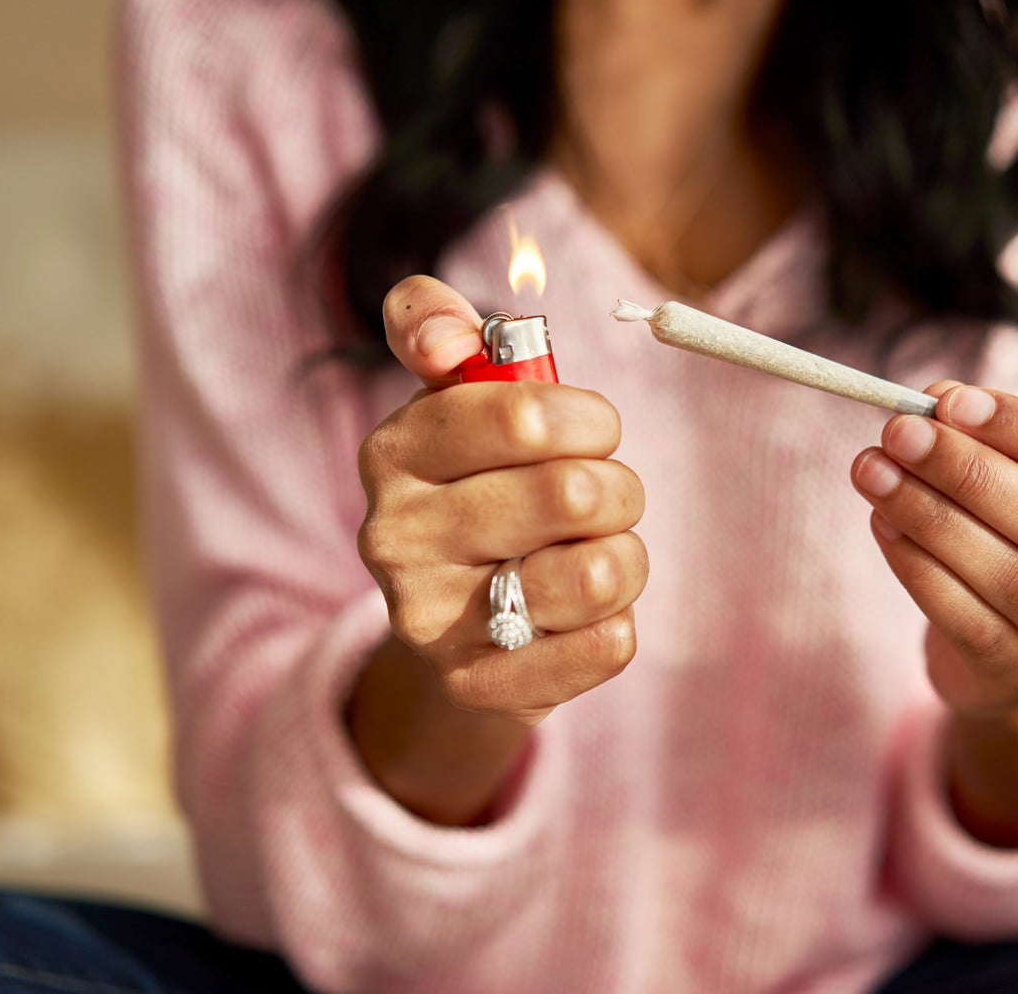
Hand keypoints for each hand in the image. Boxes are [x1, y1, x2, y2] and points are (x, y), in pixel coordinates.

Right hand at [357, 276, 648, 725]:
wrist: (456, 634)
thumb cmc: (479, 494)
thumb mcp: (452, 404)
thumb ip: (437, 331)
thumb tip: (446, 336)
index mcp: (394, 453)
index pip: (524, 415)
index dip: (588, 420)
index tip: (593, 432)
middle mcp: (396, 538)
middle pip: (572, 493)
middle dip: (615, 489)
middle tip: (599, 501)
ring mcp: (431, 620)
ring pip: (598, 572)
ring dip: (623, 558)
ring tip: (595, 558)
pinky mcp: (479, 686)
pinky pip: (607, 644)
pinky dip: (617, 623)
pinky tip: (585, 618)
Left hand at [851, 383, 1017, 719]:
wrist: (1012, 650)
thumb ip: (995, 441)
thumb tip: (939, 401)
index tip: (954, 402)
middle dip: (971, 473)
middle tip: (901, 433)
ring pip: (1014, 580)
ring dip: (934, 517)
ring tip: (875, 472)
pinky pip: (970, 624)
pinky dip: (920, 570)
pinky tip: (883, 526)